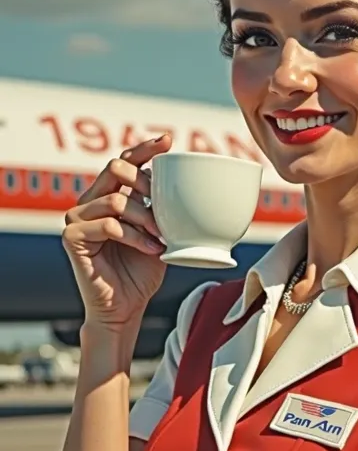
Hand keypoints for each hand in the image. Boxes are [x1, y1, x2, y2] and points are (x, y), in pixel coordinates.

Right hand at [62, 135, 171, 330]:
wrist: (125, 308)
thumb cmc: (141, 273)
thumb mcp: (160, 234)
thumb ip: (165, 209)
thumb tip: (192, 186)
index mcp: (110, 196)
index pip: (124, 162)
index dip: (145, 149)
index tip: (169, 142)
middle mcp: (90, 203)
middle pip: (115, 168)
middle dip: (145, 182)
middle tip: (165, 204)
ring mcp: (77, 219)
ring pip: (116, 200)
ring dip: (146, 218)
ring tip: (162, 236)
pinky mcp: (73, 238)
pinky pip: (109, 226)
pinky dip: (136, 237)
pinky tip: (152, 249)